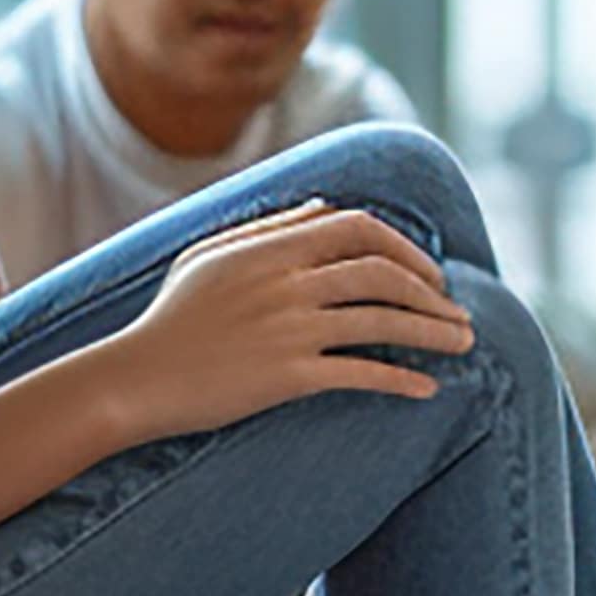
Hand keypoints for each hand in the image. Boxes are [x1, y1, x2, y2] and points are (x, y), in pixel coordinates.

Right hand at [93, 205, 472, 447]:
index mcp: (272, 248)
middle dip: (433, 294)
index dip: (405, 248)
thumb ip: (273, 227)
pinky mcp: (287, 375)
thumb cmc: (172, 319)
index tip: (429, 274)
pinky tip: (427, 389)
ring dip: (433, 334)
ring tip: (463, 345)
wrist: (133, 379)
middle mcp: (287, 282)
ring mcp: (289, 328)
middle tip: (459, 315)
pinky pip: (361, 373)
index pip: (360, 229)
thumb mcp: (212, 257)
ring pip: (383, 322)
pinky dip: (401, 380)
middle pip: (383, 274)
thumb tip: (326, 206)